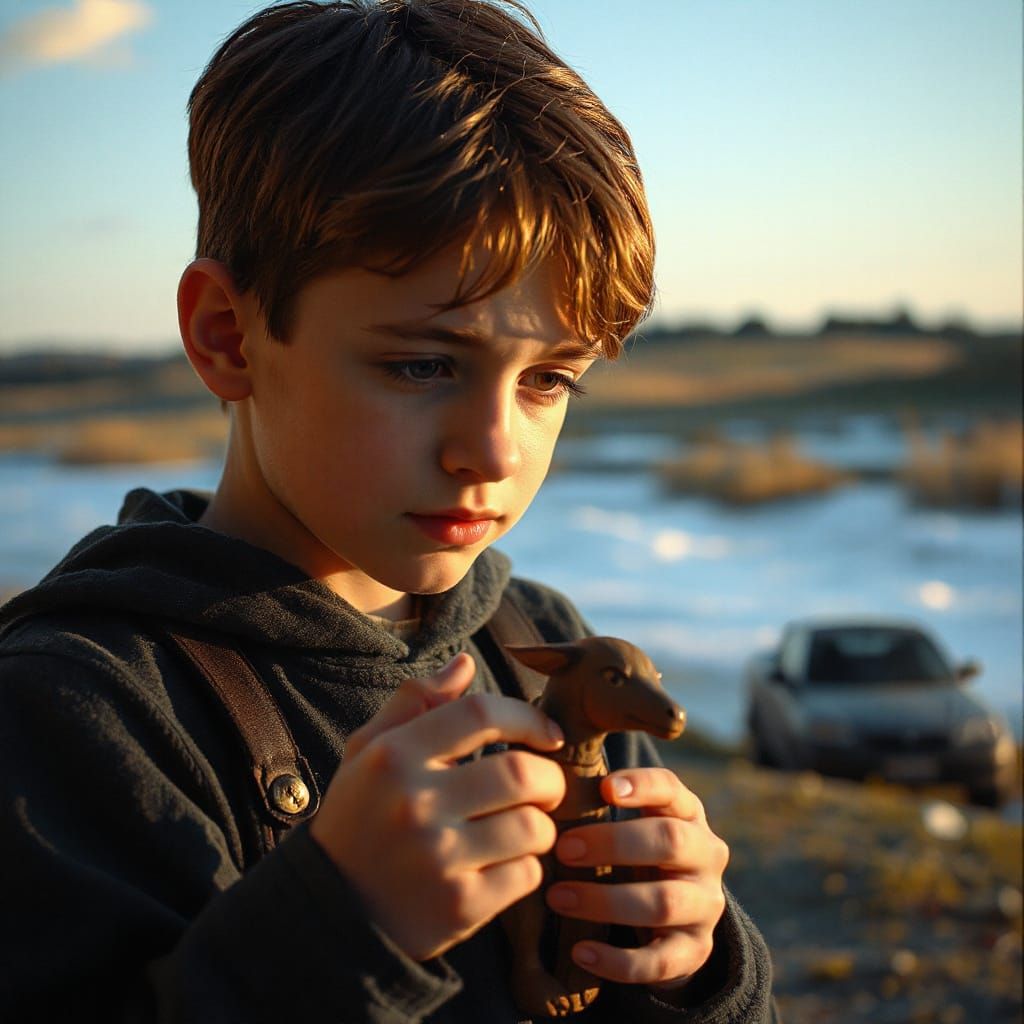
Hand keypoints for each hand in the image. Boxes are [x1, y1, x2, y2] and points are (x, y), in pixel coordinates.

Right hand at [309, 653, 566, 960]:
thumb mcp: (369, 753)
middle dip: (550, 778)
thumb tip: (465, 663)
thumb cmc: (359, 819)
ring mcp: (438, 857)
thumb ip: (414, 702)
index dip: (528, 718)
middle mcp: (415, 803)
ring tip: (525, 828)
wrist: (330, 914)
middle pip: (522, 772)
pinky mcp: (459, 907)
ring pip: (533, 827)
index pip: (481, 714)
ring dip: (542, 826)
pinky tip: (506, 866)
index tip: (548, 734)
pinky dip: (528, 868)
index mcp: (394, 756)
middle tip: (547, 787)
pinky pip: (527, 875)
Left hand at [544, 767, 727, 989]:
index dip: (642, 786)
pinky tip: (581, 951)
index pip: (672, 790)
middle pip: (669, 841)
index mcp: (687, 814)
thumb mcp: (631, 821)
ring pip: (663, 902)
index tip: (604, 787)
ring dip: (605, 900)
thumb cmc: (633, 852)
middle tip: (562, 848)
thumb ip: (603, 802)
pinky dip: (617, 960)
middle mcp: (706, 855)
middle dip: (613, 843)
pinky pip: (659, 961)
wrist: (672, 918)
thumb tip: (544, 783)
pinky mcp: (695, 951)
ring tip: (558, 897)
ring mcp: (705, 905)